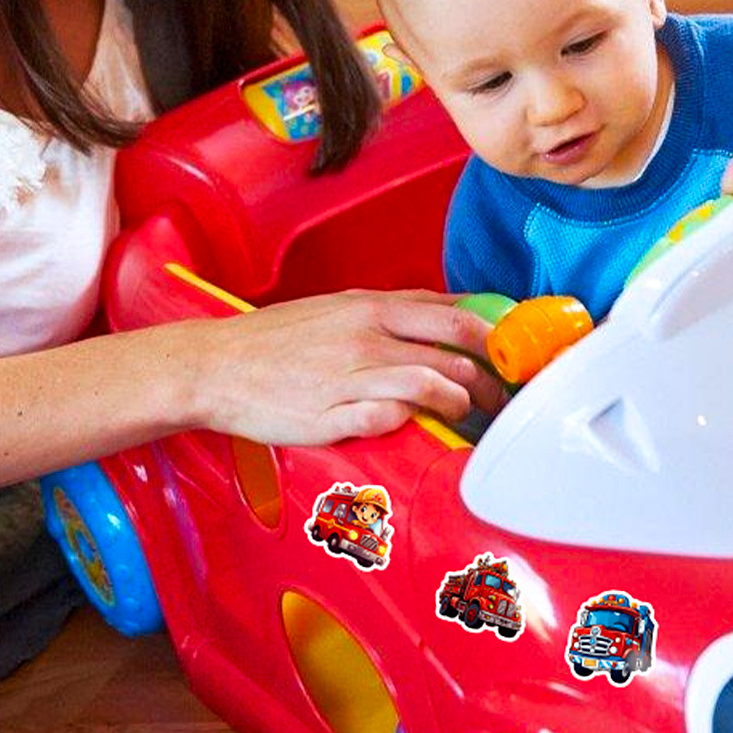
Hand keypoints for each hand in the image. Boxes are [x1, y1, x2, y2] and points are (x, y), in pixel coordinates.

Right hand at [186, 290, 502, 444]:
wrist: (217, 365)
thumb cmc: (280, 340)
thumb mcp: (343, 309)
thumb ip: (397, 312)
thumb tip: (455, 311)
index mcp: (373, 308)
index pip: (458, 315)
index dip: (496, 338)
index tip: (515, 356)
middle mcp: (368, 337)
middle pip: (457, 350)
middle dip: (493, 378)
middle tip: (502, 397)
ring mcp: (351, 376)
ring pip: (432, 384)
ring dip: (460, 404)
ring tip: (465, 417)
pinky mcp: (331, 415)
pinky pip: (387, 418)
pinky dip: (409, 421)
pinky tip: (413, 425)